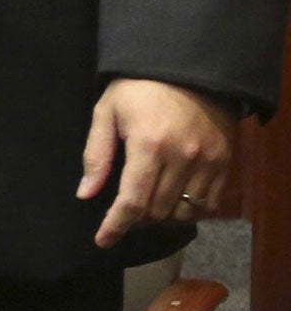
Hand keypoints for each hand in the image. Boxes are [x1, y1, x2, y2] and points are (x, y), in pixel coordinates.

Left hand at [78, 78, 235, 247]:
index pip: (132, 201)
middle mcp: (181, 158)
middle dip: (135, 219)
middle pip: (157, 212)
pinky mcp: (224, 163)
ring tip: (146, 207)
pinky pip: (208, 204)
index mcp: (147, 145)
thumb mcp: (107, 111)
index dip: (115, 226)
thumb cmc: (138, 88)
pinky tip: (173, 201)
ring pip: (183, 213)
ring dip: (161, 218)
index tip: (103, 241)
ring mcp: (207, 162)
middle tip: (122, 213)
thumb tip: (85, 193)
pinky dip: (189, 211)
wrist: (188, 69)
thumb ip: (97, 154)